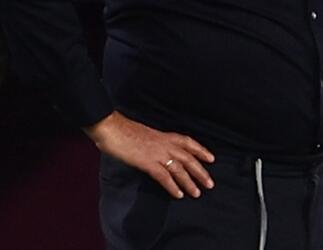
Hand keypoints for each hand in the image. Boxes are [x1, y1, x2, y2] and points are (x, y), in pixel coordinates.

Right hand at [84, 111, 214, 199]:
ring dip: (189, 182)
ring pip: (179, 169)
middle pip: (188, 158)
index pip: (188, 142)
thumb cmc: (123, 130)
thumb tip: (157, 151)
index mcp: (164, 135)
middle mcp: (164, 144)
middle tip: (210, 183)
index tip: (211, 158)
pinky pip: (164, 176)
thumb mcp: (144, 135)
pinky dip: (172, 186)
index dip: (201, 150)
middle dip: (200, 171)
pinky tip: (178, 194)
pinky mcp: (147, 162)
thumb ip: (154, 143)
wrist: (111, 128)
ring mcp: (157, 153)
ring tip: (197, 193)